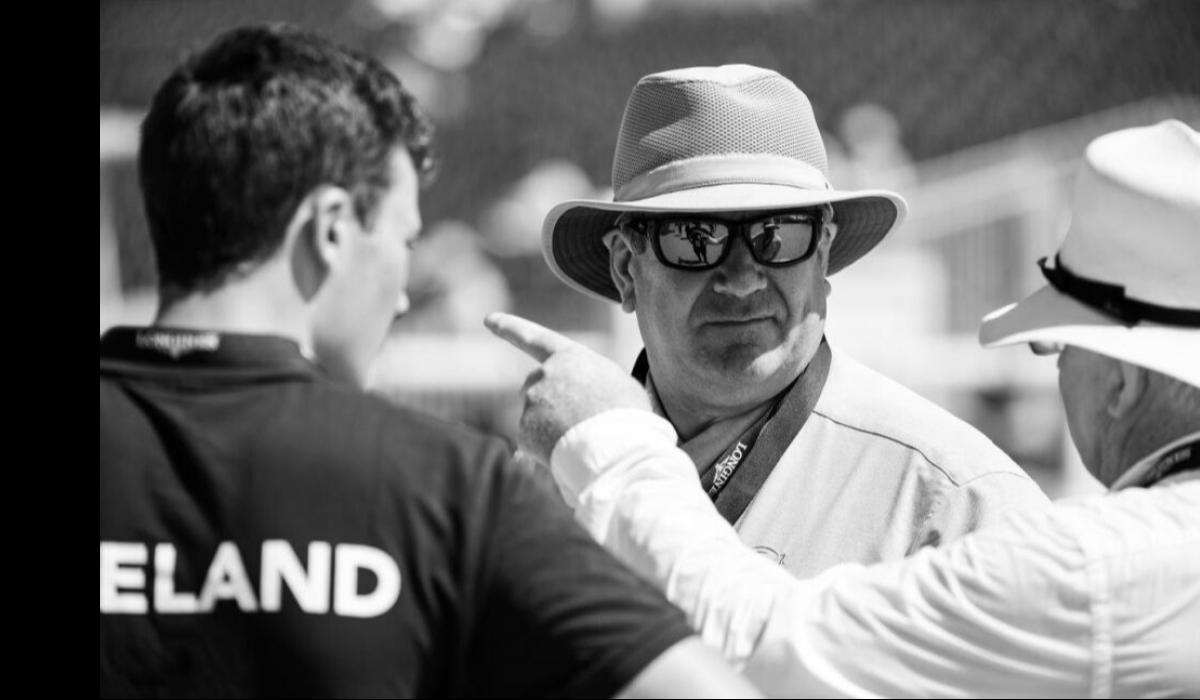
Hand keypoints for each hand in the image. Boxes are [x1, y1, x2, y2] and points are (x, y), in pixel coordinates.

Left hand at [485, 312, 650, 463]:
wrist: (617, 447)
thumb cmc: (628, 416)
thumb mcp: (617, 384)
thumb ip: (589, 383)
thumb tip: (577, 402)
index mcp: (568, 357)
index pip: (534, 338)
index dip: (510, 327)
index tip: (489, 319)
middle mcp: (543, 376)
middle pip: (535, 386)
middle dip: (547, 401)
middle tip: (577, 421)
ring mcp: (531, 404)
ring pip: (536, 419)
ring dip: (552, 429)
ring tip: (583, 441)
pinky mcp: (524, 432)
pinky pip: (533, 443)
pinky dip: (547, 451)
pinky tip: (571, 454)